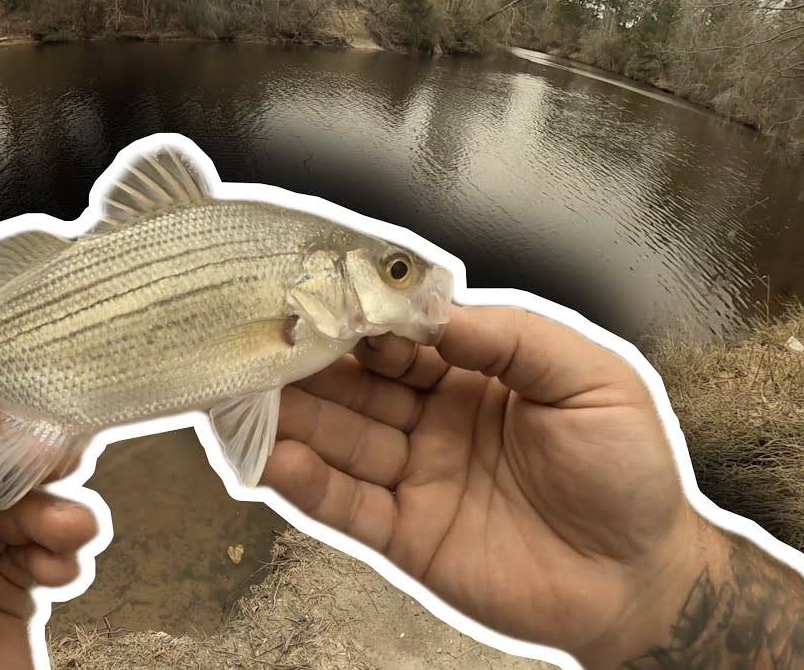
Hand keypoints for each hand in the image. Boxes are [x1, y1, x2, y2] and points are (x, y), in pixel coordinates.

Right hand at [263, 304, 721, 665]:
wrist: (640, 581)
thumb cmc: (630, 475)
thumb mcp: (591, 380)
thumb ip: (514, 338)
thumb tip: (437, 314)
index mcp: (473, 375)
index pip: (400, 341)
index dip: (361, 323)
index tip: (319, 302)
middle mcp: (433, 421)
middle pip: (356, 386)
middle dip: (307, 364)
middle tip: (258, 343)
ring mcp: (415, 478)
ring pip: (340, 439)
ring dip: (291, 417)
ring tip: (243, 395)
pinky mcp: (404, 536)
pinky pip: (346, 506)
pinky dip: (305, 484)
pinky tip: (272, 460)